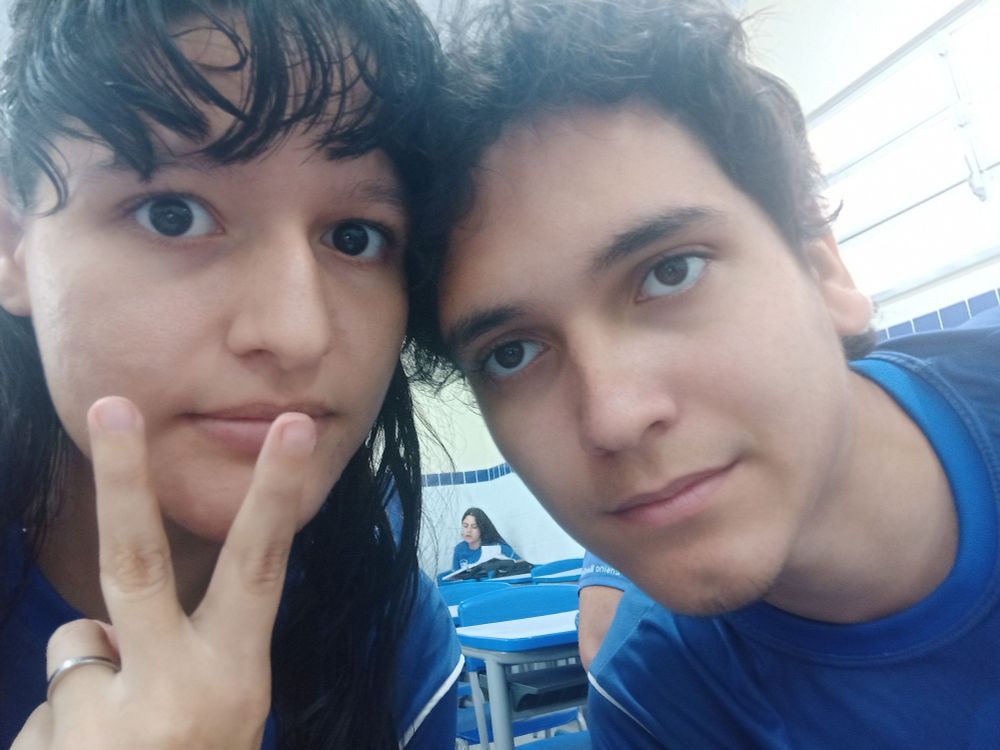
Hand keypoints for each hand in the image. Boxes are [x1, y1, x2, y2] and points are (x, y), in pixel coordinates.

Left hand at [12, 396, 315, 749]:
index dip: (274, 495)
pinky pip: (52, 702)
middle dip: (125, 479)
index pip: (260, 569)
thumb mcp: (222, 712)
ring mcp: (106, 723)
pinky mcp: (51, 742)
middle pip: (142, 565)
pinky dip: (67, 723)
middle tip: (111, 406)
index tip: (290, 428)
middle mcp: (174, 691)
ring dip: (89, 678)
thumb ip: (177, 657)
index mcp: (236, 676)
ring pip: (76, 645)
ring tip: (114, 738)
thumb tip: (92, 627)